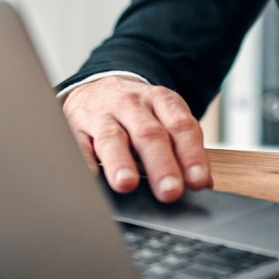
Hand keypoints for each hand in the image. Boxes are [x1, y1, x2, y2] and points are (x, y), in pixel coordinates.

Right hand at [61, 76, 212, 201]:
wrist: (99, 87)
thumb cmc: (137, 113)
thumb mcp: (164, 118)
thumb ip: (182, 147)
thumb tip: (202, 182)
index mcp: (162, 101)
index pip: (181, 127)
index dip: (191, 155)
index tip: (198, 182)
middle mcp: (133, 105)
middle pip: (149, 134)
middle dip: (161, 164)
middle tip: (170, 191)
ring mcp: (103, 115)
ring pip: (113, 138)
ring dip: (121, 162)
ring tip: (128, 184)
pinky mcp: (76, 127)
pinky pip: (79, 144)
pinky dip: (84, 162)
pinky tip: (91, 178)